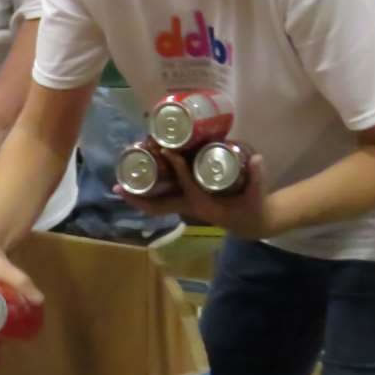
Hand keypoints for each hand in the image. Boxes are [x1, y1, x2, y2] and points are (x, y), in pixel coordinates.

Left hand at [119, 149, 271, 239]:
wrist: (251, 223)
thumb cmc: (252, 208)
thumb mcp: (256, 195)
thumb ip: (257, 177)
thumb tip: (257, 158)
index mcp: (205, 205)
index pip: (187, 185)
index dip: (178, 169)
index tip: (167, 151)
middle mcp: (190, 207)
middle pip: (158, 205)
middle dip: (138, 198)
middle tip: (118, 186)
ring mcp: (185, 206)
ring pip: (156, 205)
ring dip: (138, 197)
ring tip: (117, 185)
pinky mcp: (186, 202)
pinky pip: (162, 200)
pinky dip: (148, 194)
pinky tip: (136, 182)